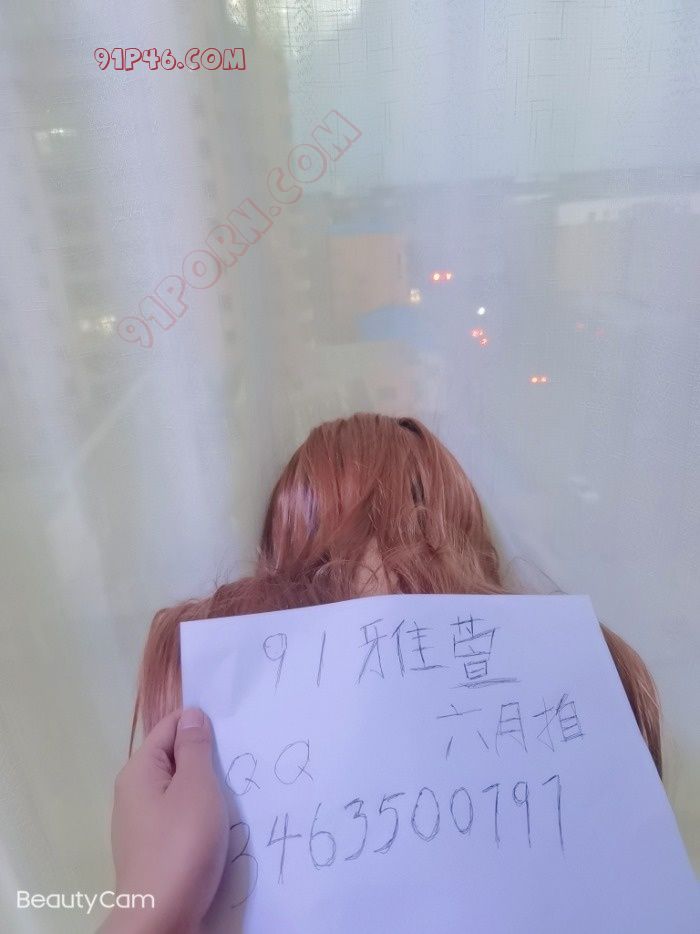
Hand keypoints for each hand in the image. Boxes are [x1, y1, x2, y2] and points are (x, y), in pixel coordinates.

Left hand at [100, 709, 227, 933]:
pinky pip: (178, 817)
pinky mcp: (152, 849)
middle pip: (174, 758)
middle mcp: (133, 792)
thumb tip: (192, 715)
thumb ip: (195, 747)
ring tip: (233, 797)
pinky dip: (198, 816)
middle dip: (205, 759)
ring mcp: (140, 823)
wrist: (161, 919)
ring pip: (178, 790)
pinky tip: (217, 828)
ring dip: (205, 791)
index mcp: (138, 770)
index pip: (170, 726)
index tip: (233, 735)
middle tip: (238, 766)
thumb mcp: (196, 787)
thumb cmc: (181, 845)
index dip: (200, 725)